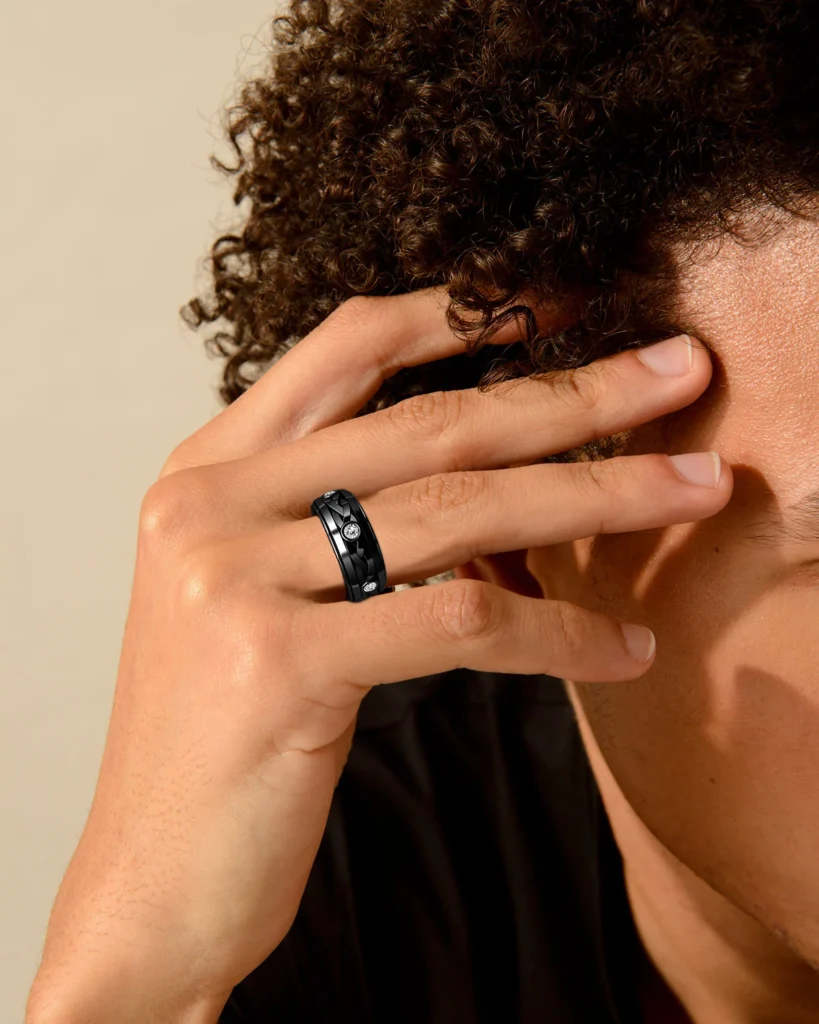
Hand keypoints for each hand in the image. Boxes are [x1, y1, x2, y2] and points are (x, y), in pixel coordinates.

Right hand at [26, 288, 730, 1022]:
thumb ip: (337, 520)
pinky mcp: (279, 667)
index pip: (347, 350)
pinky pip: (464, 622)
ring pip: (461, 512)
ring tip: (695, 488)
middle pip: (431, 424)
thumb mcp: (260, 596)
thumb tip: (490, 476)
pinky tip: (626, 647)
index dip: (461, 315)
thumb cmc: (222, 737)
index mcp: (207, 472)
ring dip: (598, 497)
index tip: (563, 303)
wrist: (152, 880)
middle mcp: (212, 506)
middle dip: (574, 396)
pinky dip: (561, 631)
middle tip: (677, 371)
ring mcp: (235, 580)